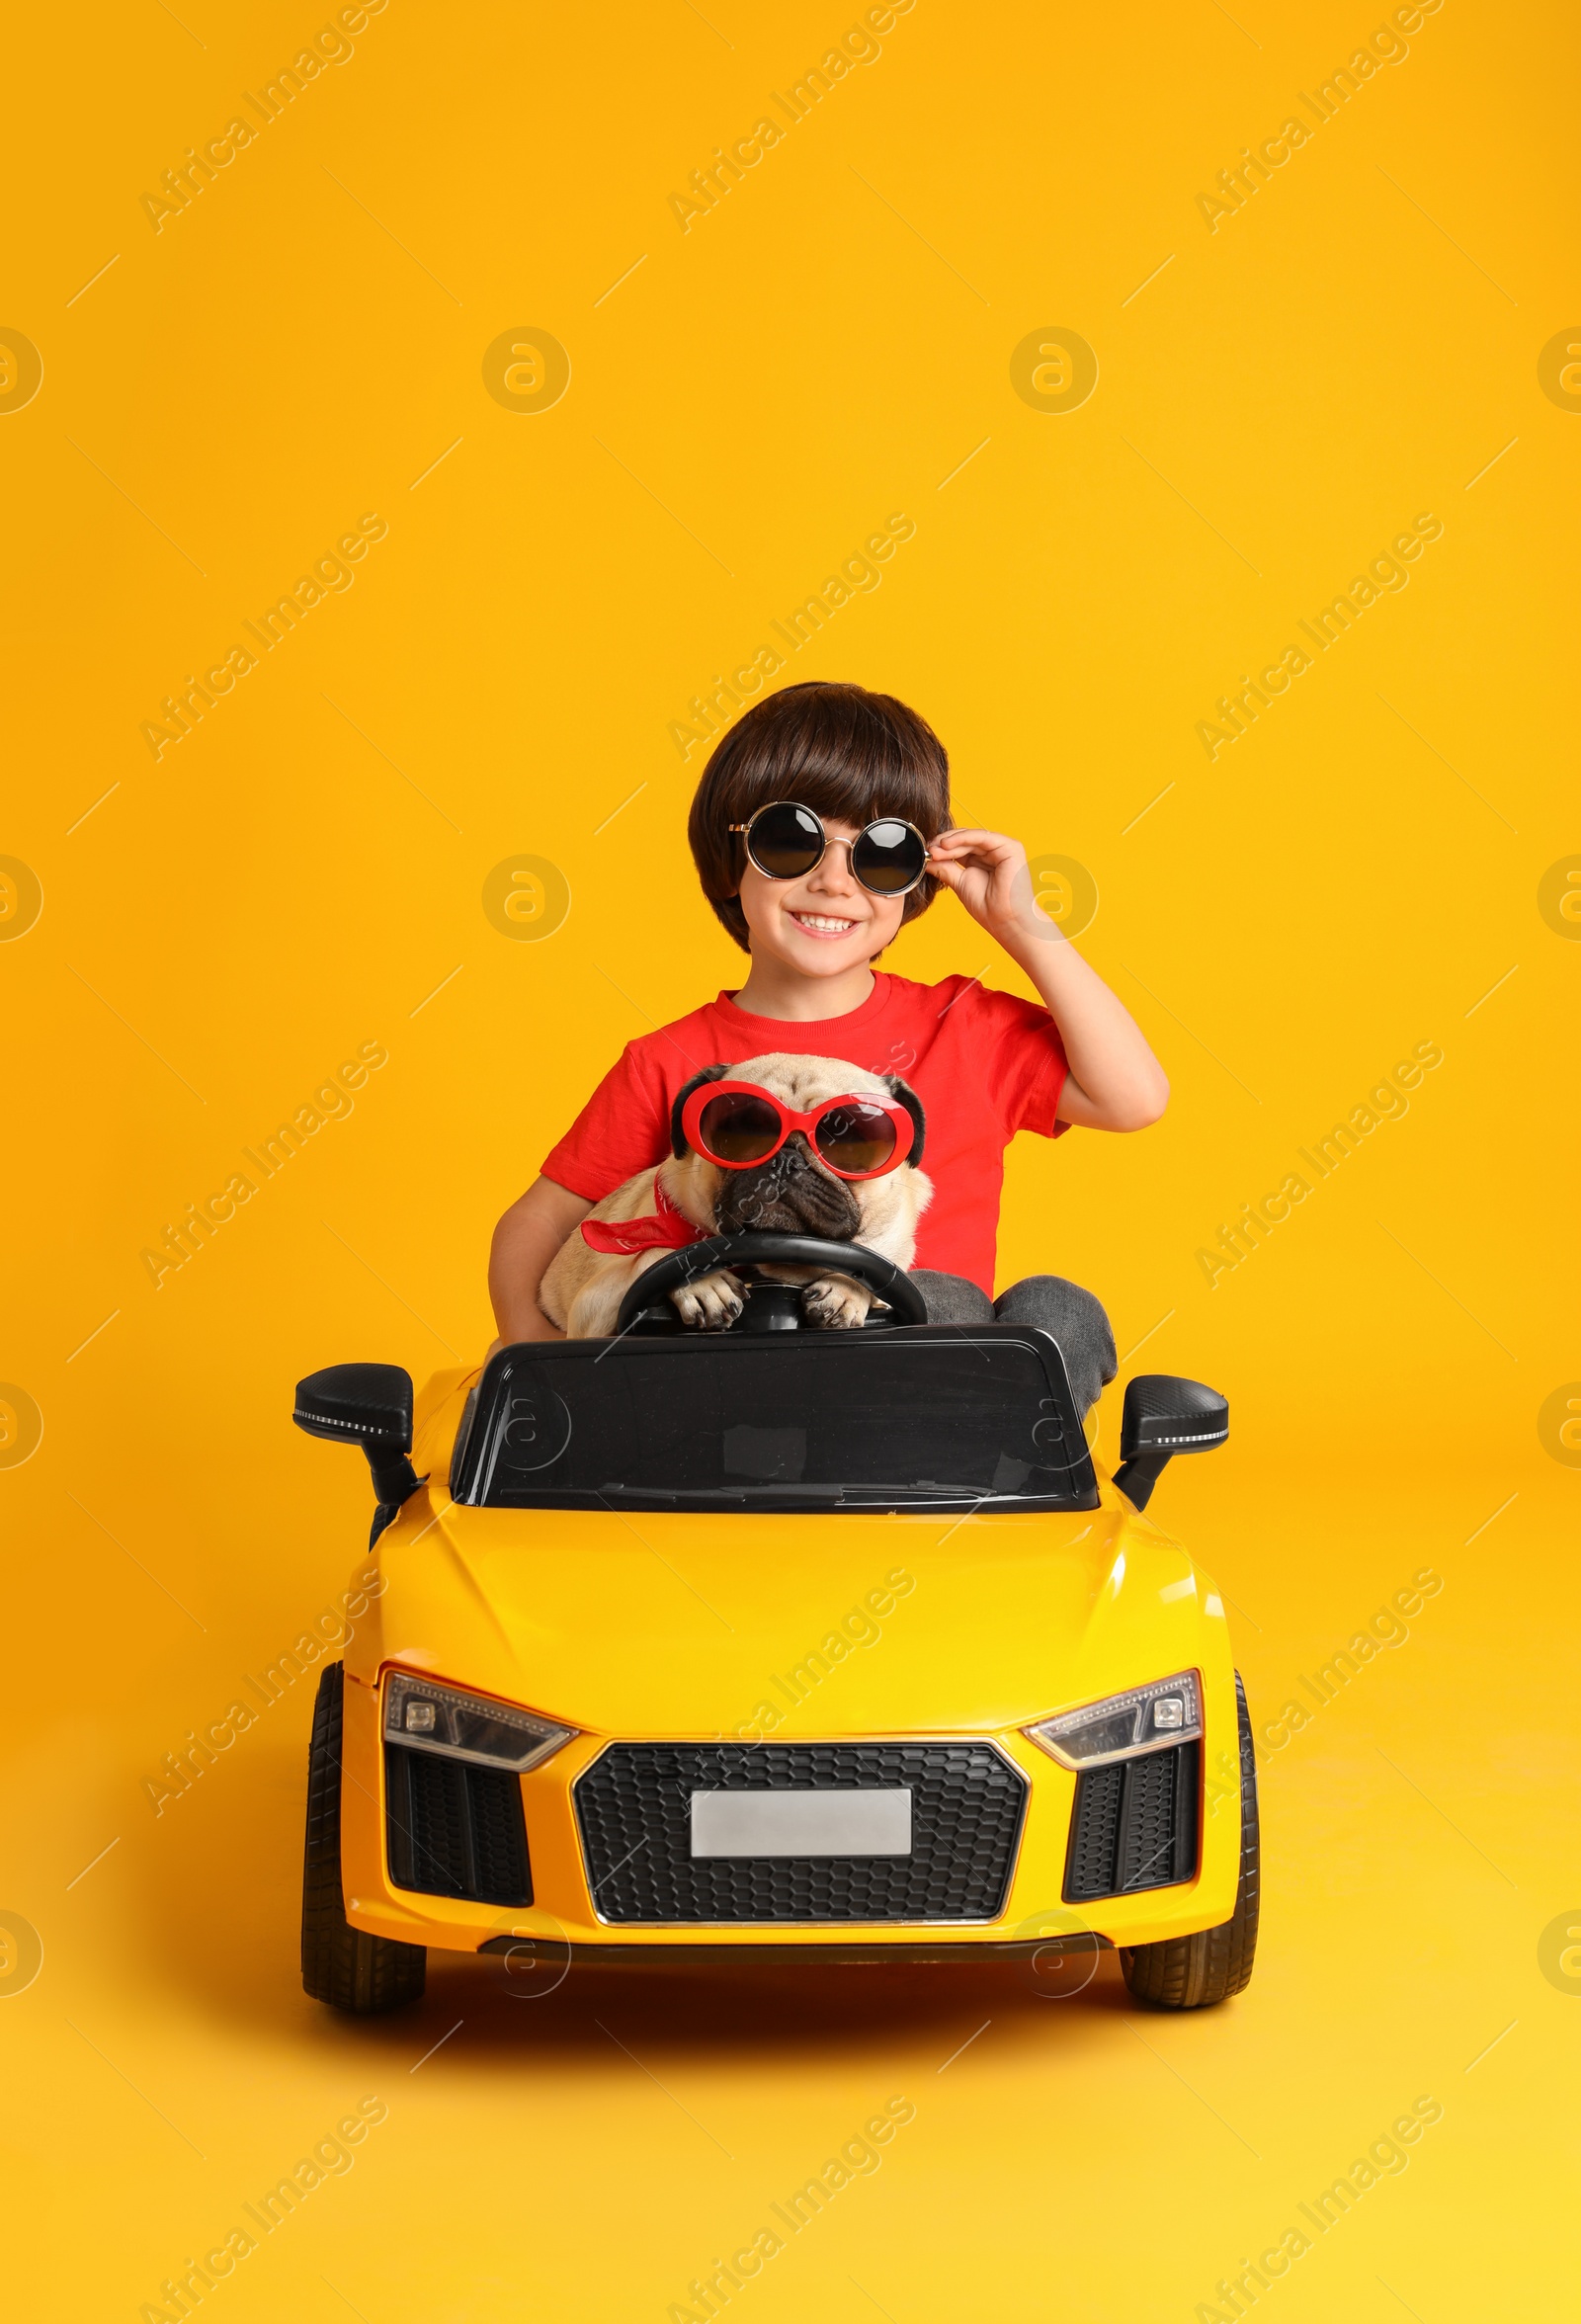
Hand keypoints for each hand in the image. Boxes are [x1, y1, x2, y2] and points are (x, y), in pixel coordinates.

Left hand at [926, 829, 1045, 939]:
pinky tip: (947, 845)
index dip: (941, 848)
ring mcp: (1002, 848)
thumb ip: (945, 869)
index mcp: (982, 860)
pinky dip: (963, 839)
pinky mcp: (1010, 846)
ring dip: (950, 842)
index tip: (925, 854)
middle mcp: (993, 852)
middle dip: (943, 844)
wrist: (1006, 920)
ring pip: (971, 837)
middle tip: (927, 850)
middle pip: (964, 840)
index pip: (959, 847)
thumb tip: (927, 859)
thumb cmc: (988, 907)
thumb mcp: (959, 883)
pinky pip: (982, 837)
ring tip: (934, 850)